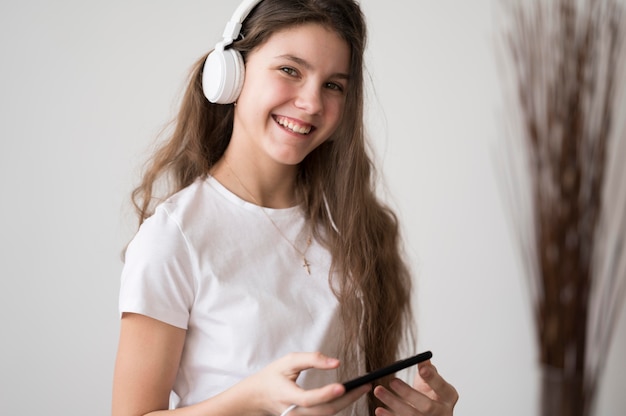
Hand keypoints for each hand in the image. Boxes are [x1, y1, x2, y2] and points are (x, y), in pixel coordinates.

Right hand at [238, 351, 370, 415]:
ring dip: (346, 404)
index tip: (343, 387)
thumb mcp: (288, 361)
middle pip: (323, 412)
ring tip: (361, 389)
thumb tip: (336, 363)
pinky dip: (338, 407)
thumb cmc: (274, 376)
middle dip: (347, 400)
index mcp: (286, 395)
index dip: (325, 394)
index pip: (308, 399)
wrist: (257, 397)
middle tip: (365, 386)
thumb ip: (312, 359)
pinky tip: (348, 397)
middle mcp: (292, 412)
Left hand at [372, 360, 457, 414]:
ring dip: (393, 403)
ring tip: (379, 390)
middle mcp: (442, 412)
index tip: (421, 369)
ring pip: (411, 415)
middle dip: (408, 393)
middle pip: (427, 405)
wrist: (431, 415)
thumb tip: (423, 357)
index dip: (432, 378)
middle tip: (393, 381)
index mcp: (448, 396)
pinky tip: (379, 410)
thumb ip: (428, 369)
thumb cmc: (431, 395)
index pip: (442, 387)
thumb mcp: (432, 382)